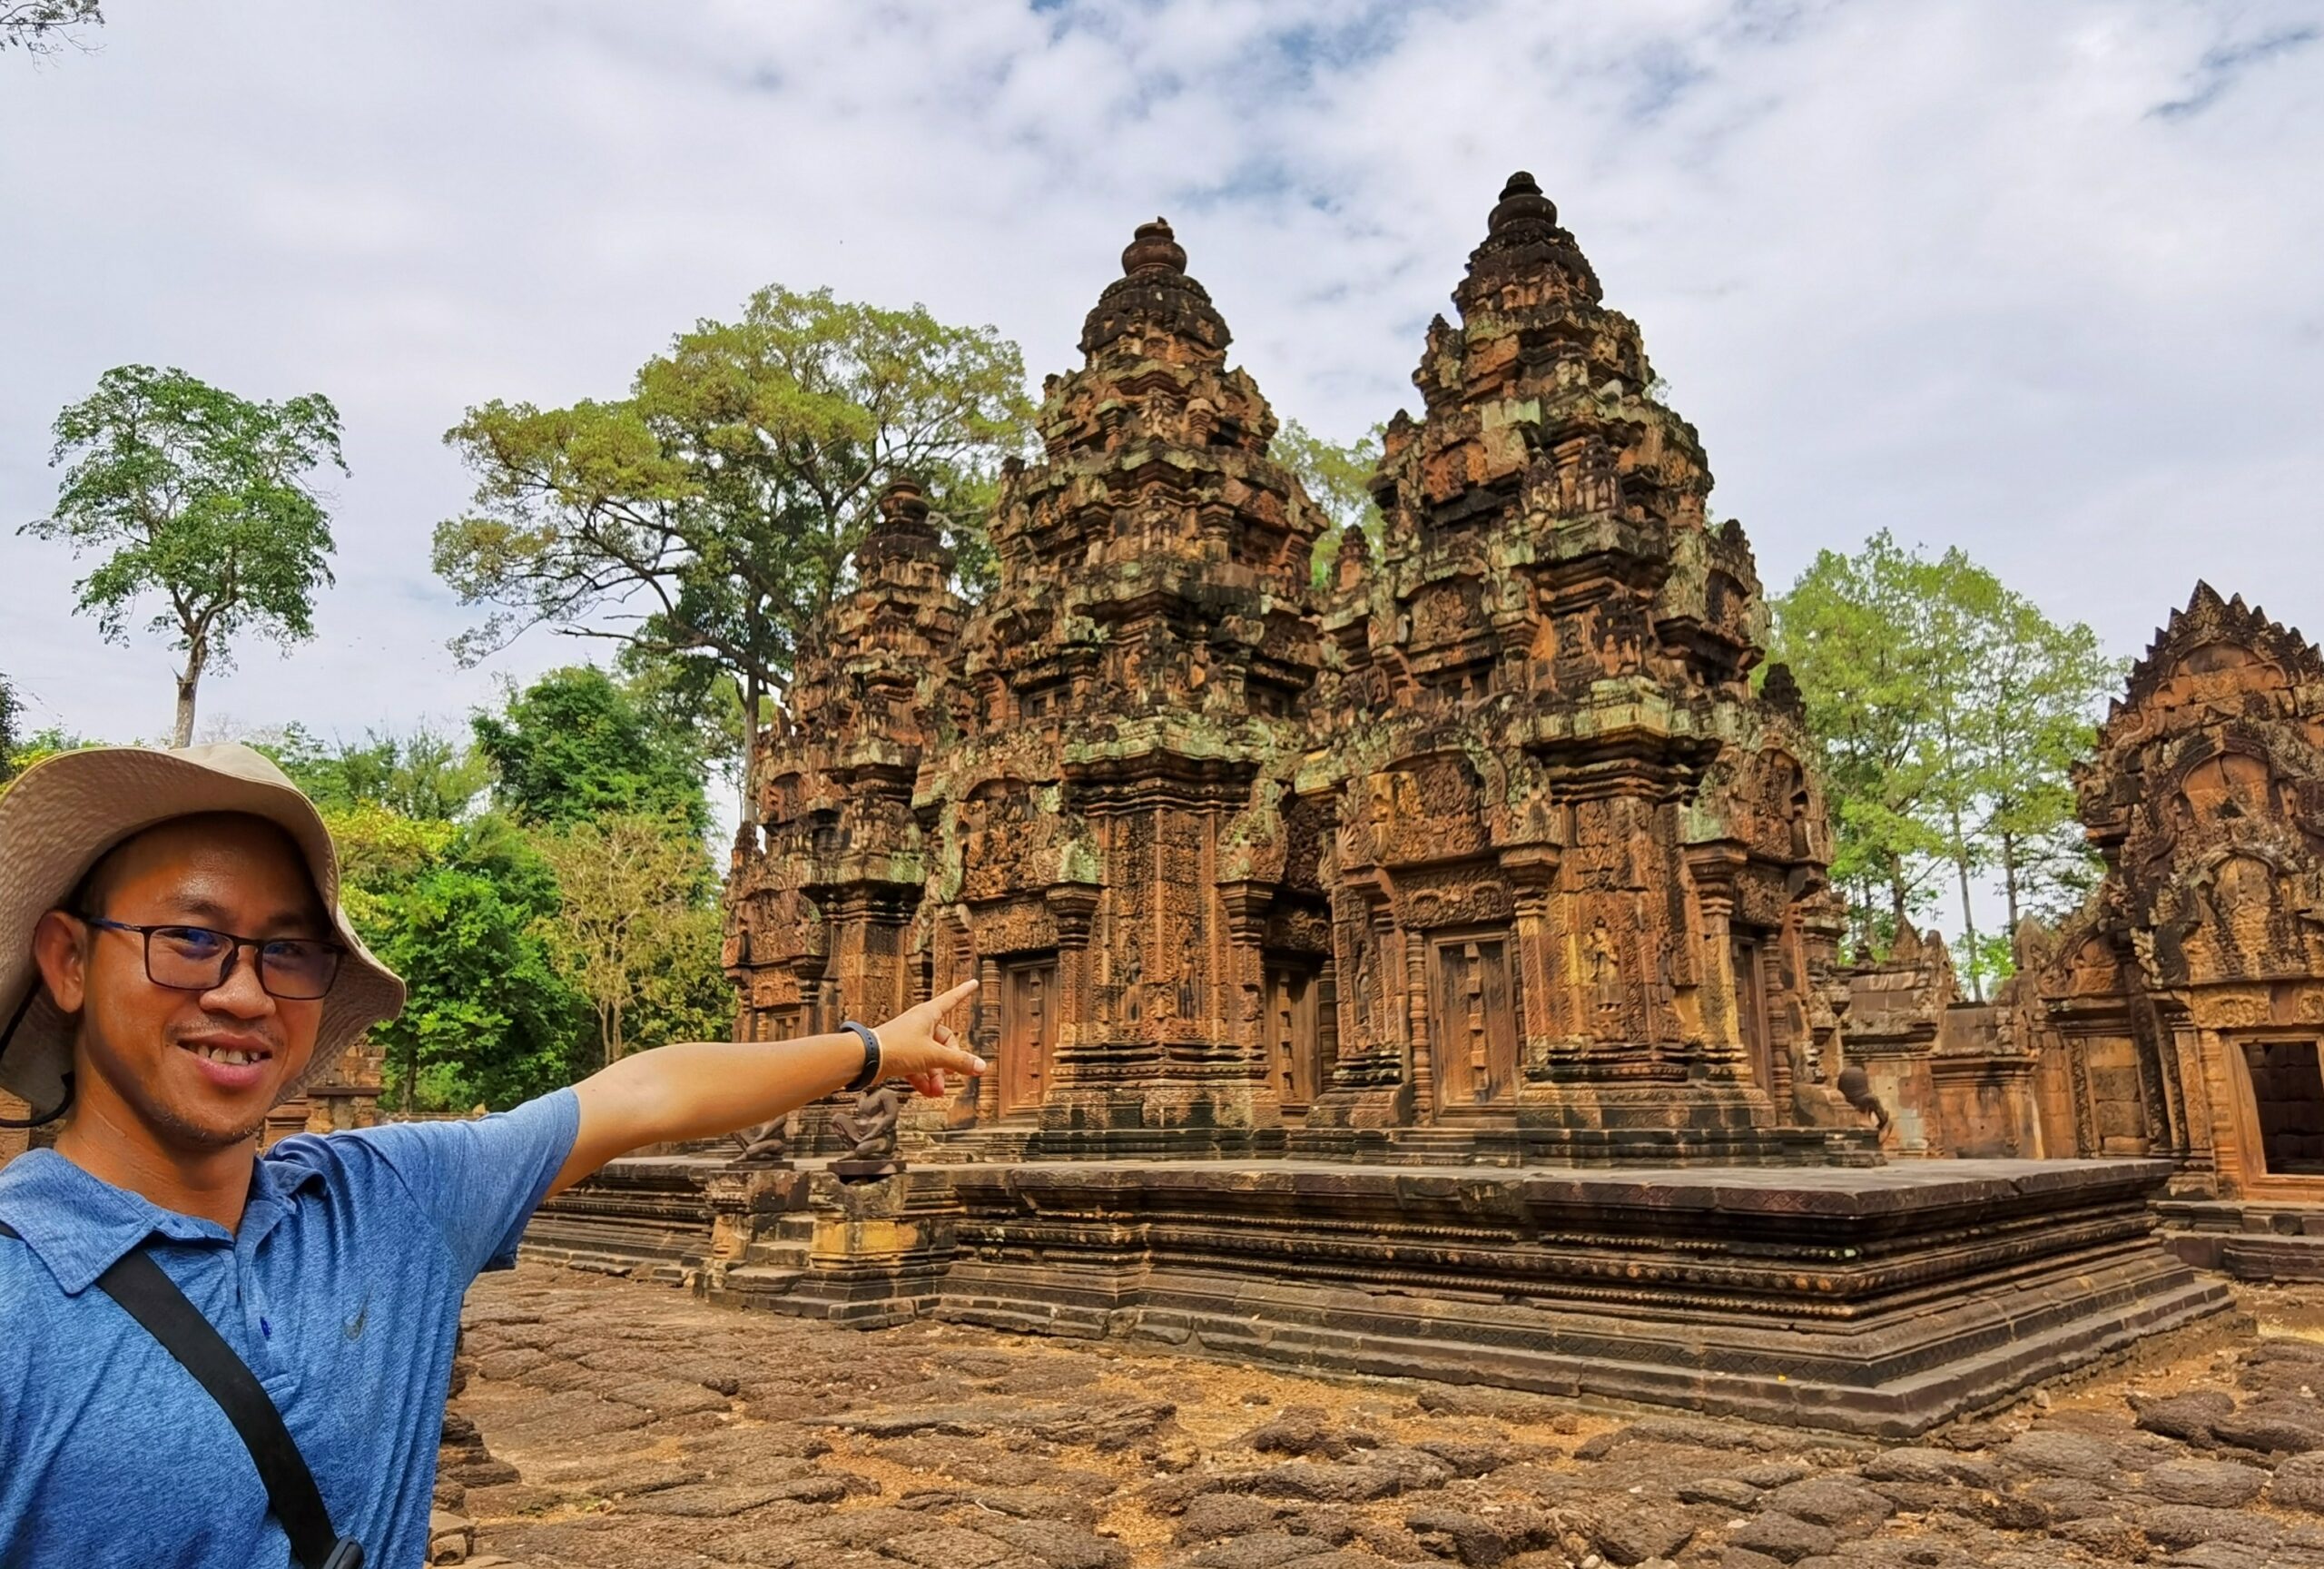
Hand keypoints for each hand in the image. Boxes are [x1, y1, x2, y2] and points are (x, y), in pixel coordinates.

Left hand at [873, 980, 985, 1097]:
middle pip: (944, 1041)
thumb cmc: (897, 1048)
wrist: (866, 1059)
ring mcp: (908, 1040)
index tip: (973, 983)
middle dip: (949, 1063)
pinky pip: (917, 1067)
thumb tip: (981, 1067)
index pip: (952, 1000)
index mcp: (928, 1015)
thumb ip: (959, 1062)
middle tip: (952, 1076)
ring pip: (930, 1057)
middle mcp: (919, 1025)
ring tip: (938, 1092)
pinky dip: (923, 1079)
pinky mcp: (898, 1055)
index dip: (964, 992)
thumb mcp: (934, 1056)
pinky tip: (928, 1093)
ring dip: (936, 1075)